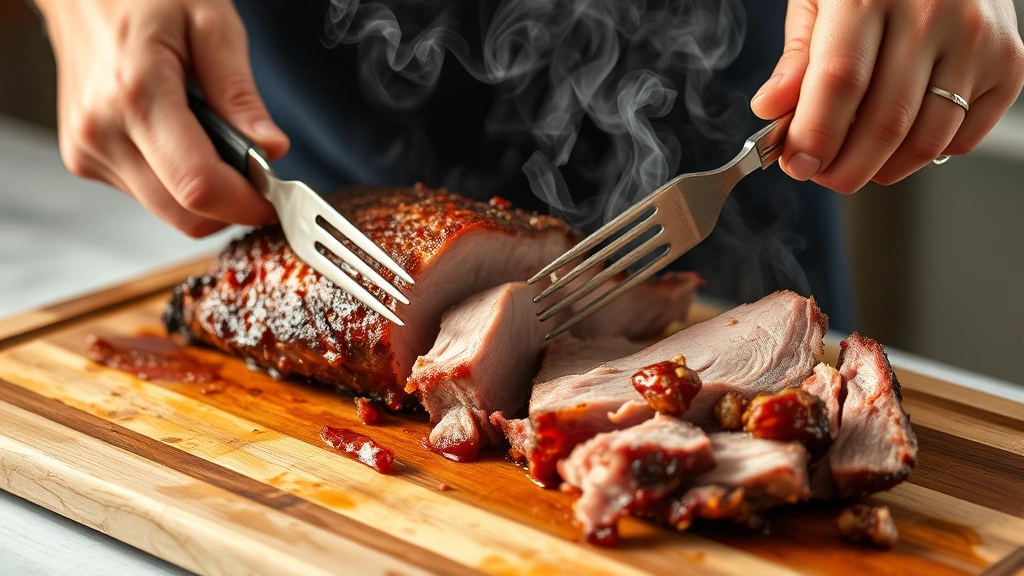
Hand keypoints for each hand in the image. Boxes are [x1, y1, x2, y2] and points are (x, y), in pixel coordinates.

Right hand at [36, 0, 289, 235]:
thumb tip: (270, 149)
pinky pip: (148, 196)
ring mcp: (87, 149)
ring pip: (168, 211)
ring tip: (212, 140)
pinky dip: (176, 182)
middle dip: (231, 204)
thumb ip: (240, 93)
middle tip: (255, 171)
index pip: (199, 186)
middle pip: (185, 213)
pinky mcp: (84, 158)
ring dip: (204, 193)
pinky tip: (180, 139)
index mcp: (136, 93)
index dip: (246, 203)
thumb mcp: (211, 24)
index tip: (275, 198)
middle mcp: (102, 130)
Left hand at [751, 0, 1023, 192]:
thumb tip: (771, 110)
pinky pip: (963, 136)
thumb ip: (797, 57)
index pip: (840, 81)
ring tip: (855, 162)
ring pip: (926, 139)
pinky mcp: (1007, 63)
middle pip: (885, 120)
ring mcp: (976, 40)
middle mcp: (931, 15)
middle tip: (822, 175)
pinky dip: (925, 154)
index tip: (797, 164)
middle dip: (845, 167)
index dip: (815, 135)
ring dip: (882, 169)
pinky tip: (900, 141)